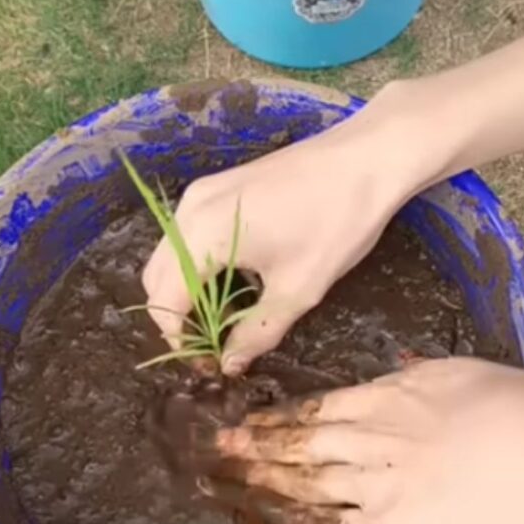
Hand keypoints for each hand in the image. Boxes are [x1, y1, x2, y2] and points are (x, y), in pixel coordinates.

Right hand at [142, 82, 460, 375]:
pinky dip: (197, 264)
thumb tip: (229, 365)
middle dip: (177, 316)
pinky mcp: (216, 187)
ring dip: (186, 291)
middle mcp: (189, 210)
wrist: (366, 158)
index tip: (205, 363)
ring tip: (223, 318)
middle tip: (211, 344)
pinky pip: (187, 235)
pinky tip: (232, 280)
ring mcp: (201, 194)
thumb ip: (255, 333)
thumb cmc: (336, 223)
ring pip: (169, 256)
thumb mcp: (298, 290)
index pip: (165, 300)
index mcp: (203, 235)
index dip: (179, 339)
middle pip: (157, 277)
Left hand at [207, 357, 523, 523]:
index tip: (256, 416)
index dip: (286, 413)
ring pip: (303, 478)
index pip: (326, 404)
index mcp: (396, 395)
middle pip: (303, 439)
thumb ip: (433, 371)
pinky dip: (294, 519)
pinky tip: (269, 516)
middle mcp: (373, 436)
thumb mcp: (477, 372)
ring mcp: (372, 482)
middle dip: (258, 441)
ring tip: (229, 474)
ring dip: (263, 476)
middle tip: (220, 443)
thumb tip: (407, 362)